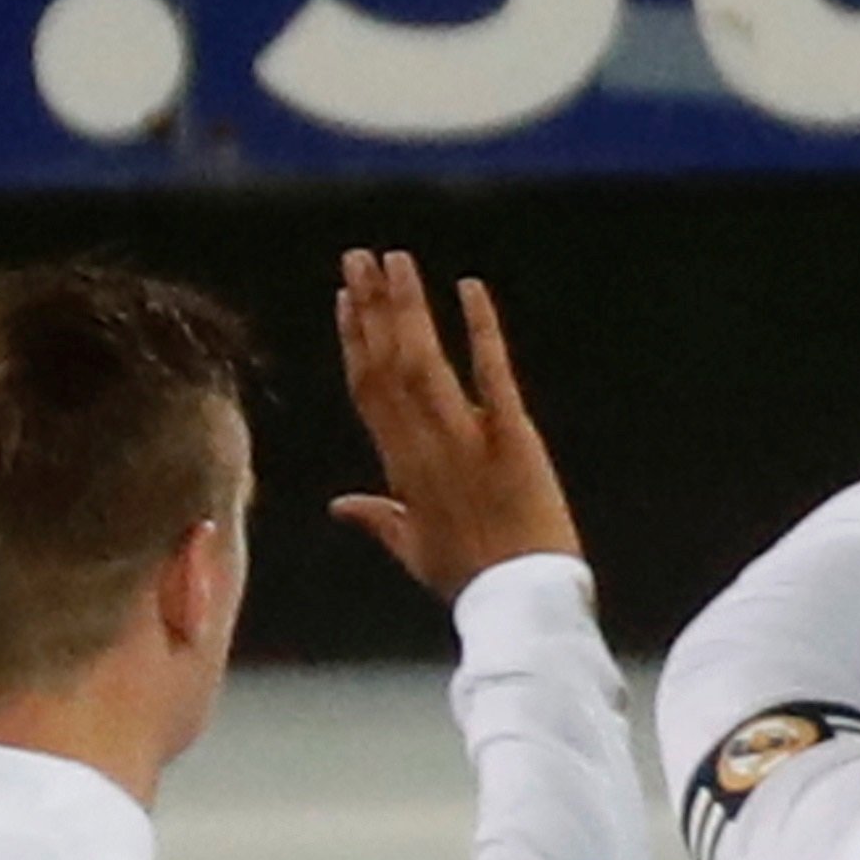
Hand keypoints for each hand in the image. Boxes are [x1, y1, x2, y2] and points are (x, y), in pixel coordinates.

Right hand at [331, 251, 584, 600]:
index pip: (368, 390)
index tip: (344, 299)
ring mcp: (466, 440)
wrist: (520, 603)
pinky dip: (481, 330)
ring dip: (408, 306)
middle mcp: (424, 447)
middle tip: (358, 256)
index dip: (354, 341)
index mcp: (400, 468)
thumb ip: (376, 518)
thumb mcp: (414, 551)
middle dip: (371, 307)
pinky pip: (492, 374)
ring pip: (425, 362)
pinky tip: (469, 288)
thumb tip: (339, 506)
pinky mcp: (513, 438)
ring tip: (395, 260)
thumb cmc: (470, 580)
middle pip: (387, 365)